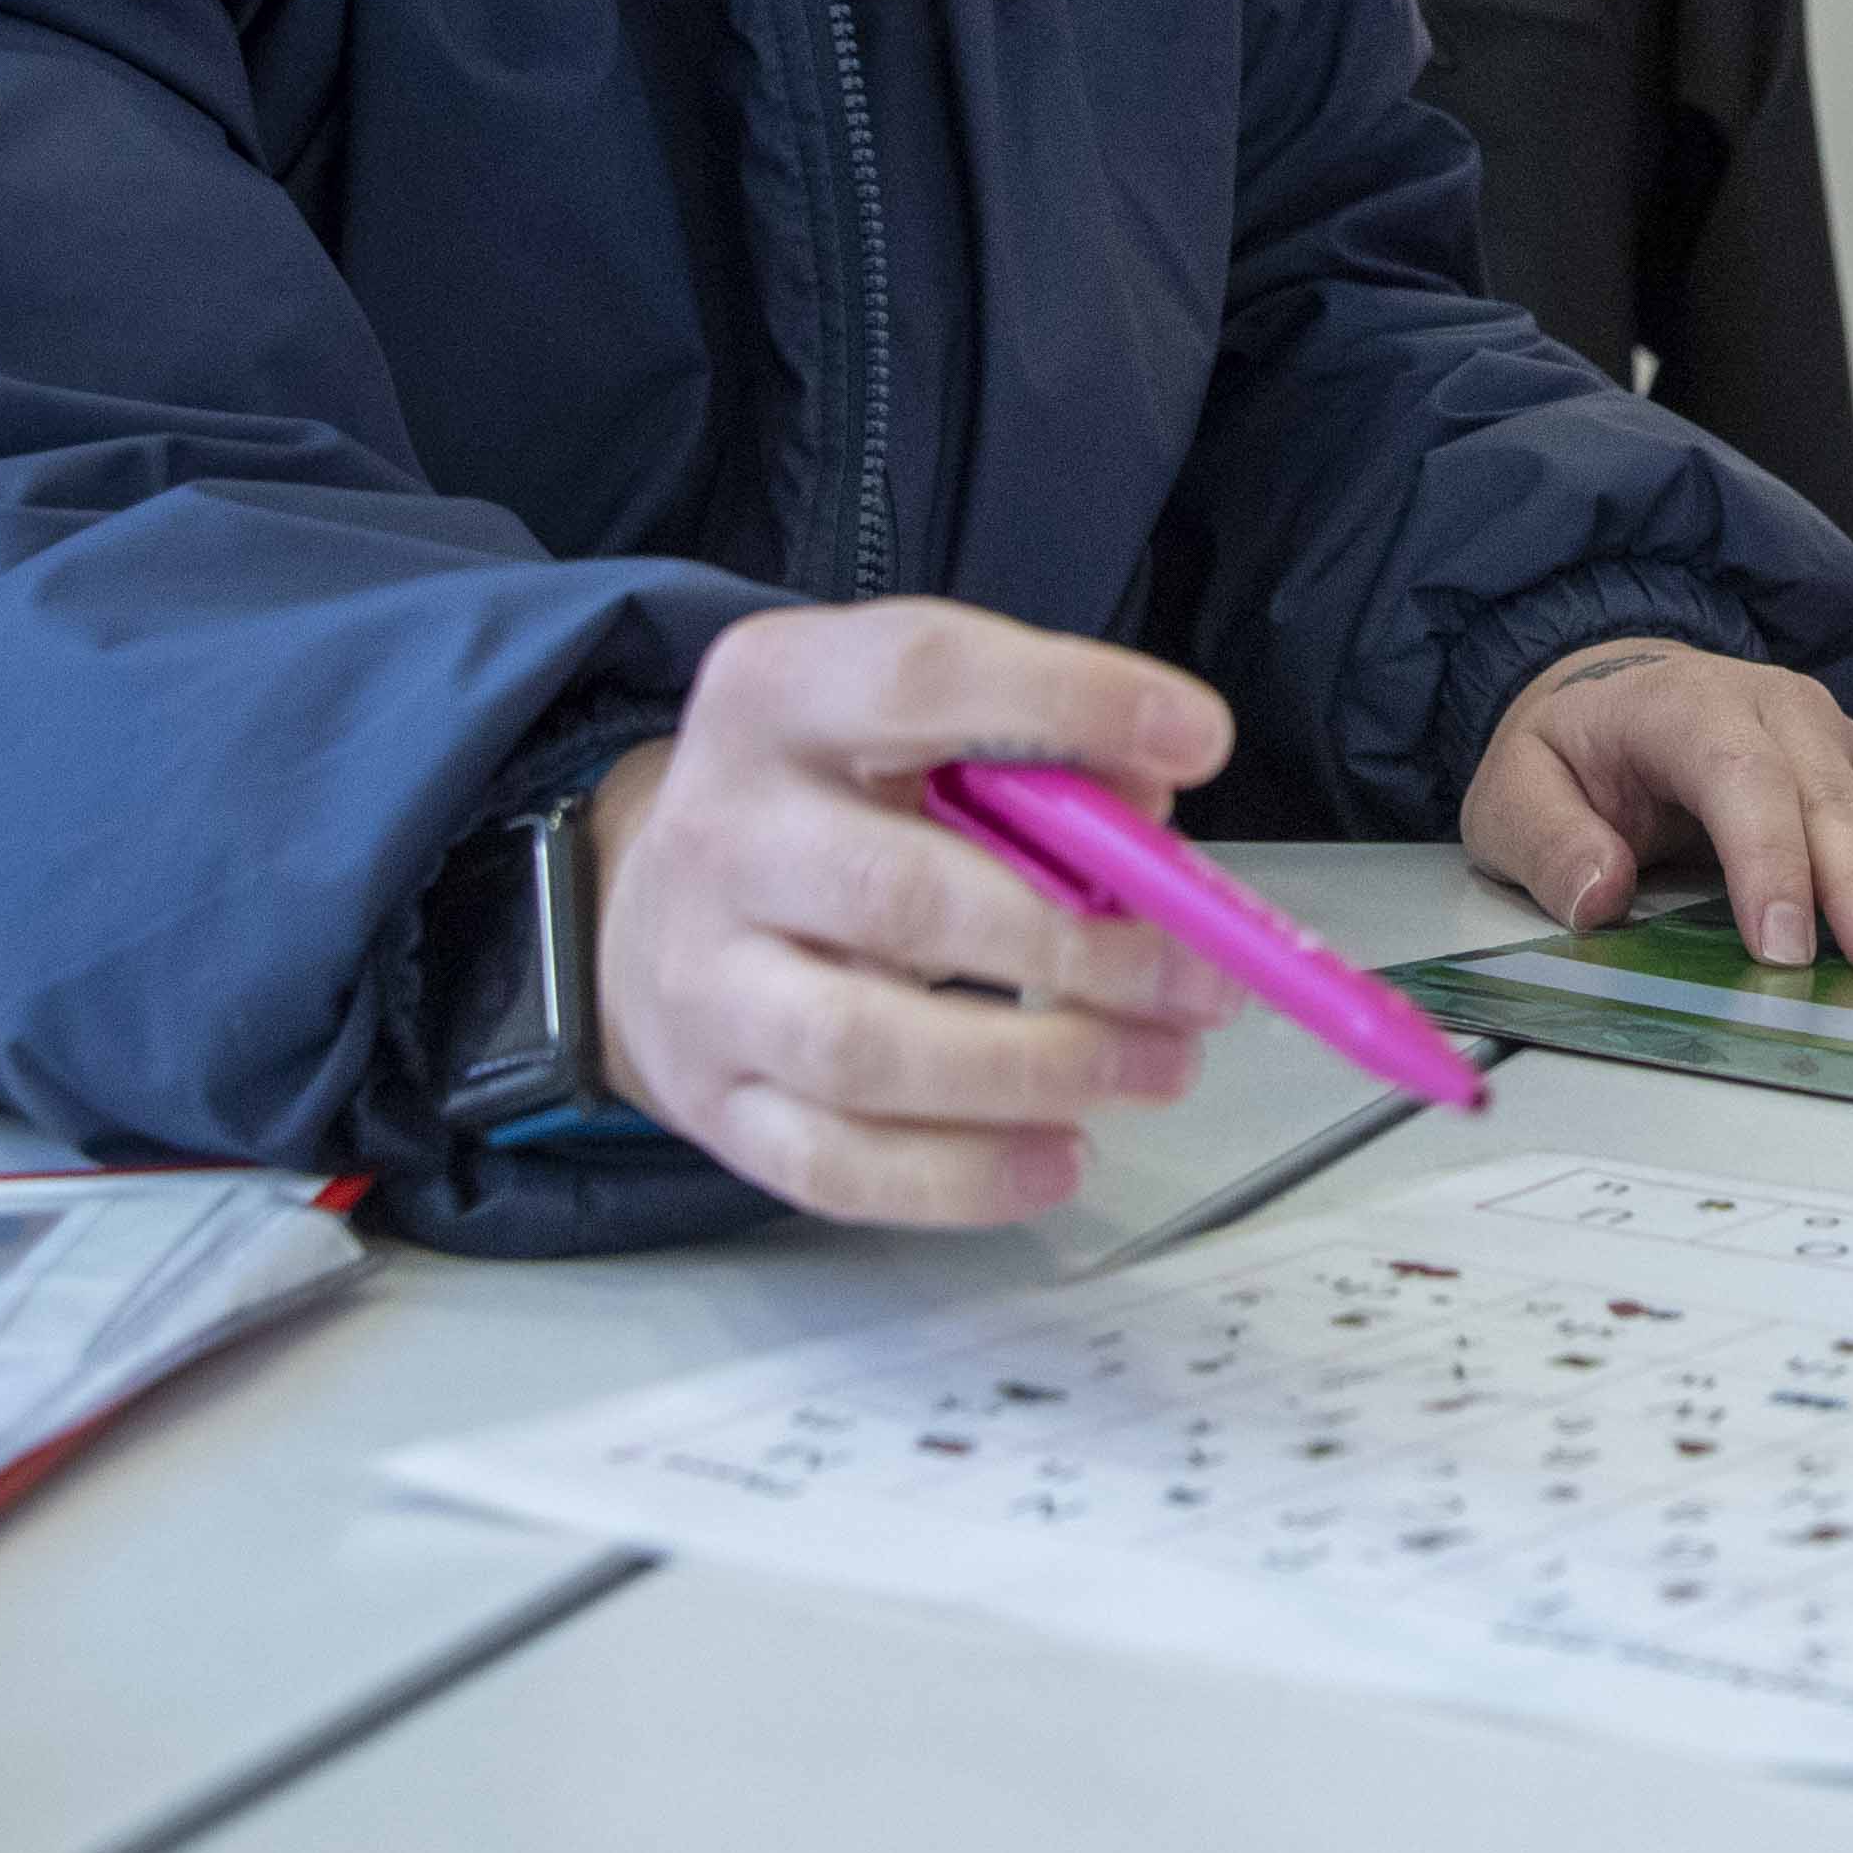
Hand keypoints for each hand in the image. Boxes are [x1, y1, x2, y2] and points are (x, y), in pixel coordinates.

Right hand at [583, 600, 1247, 1225]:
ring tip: (1158, 1066)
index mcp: (776, 693)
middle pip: (900, 898)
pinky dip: (964, 1177)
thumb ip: (1035, 750)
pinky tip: (1060, 1155)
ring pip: (866, 1050)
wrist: (653, 905)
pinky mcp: (710, 1102)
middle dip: (1077, 947)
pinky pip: (837, 1165)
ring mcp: (702, 981)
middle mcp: (720, 833)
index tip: (1200, 740)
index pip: (922, 675)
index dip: (1070, 702)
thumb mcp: (915, 727)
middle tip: (1199, 977)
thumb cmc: (837, 806)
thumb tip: (1149, 821)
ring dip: (1040, 1068)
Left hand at [1458, 638, 1852, 973]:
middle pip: (1838, 807)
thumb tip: (1599, 893)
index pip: (1740, 781)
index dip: (1769, 864)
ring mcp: (1845, 747)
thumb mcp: (1515, 784)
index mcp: (1692, 705)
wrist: (1613, 681)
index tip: (1788, 947)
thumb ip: (1548, 837)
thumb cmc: (1571, 748)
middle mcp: (1785, 714)